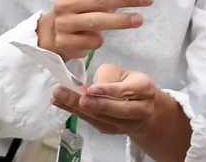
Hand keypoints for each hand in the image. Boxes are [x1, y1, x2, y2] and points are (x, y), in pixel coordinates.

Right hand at [37, 0, 153, 59]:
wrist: (58, 29)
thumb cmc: (83, 6)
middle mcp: (64, 2)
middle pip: (100, 0)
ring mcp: (63, 22)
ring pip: (96, 21)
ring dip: (121, 20)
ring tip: (139, 19)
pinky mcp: (64, 41)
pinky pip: (89, 41)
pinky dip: (100, 40)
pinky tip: (105, 38)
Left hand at [51, 64, 191, 161]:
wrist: (146, 109)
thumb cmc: (132, 86)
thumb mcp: (126, 73)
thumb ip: (109, 76)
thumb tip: (92, 88)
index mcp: (144, 90)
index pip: (126, 91)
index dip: (108, 90)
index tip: (91, 88)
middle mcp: (138, 110)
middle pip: (116, 110)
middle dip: (94, 104)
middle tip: (73, 96)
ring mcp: (126, 124)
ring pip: (102, 118)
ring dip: (78, 109)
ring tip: (59, 97)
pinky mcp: (112, 131)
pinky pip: (94, 122)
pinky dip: (76, 113)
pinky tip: (61, 103)